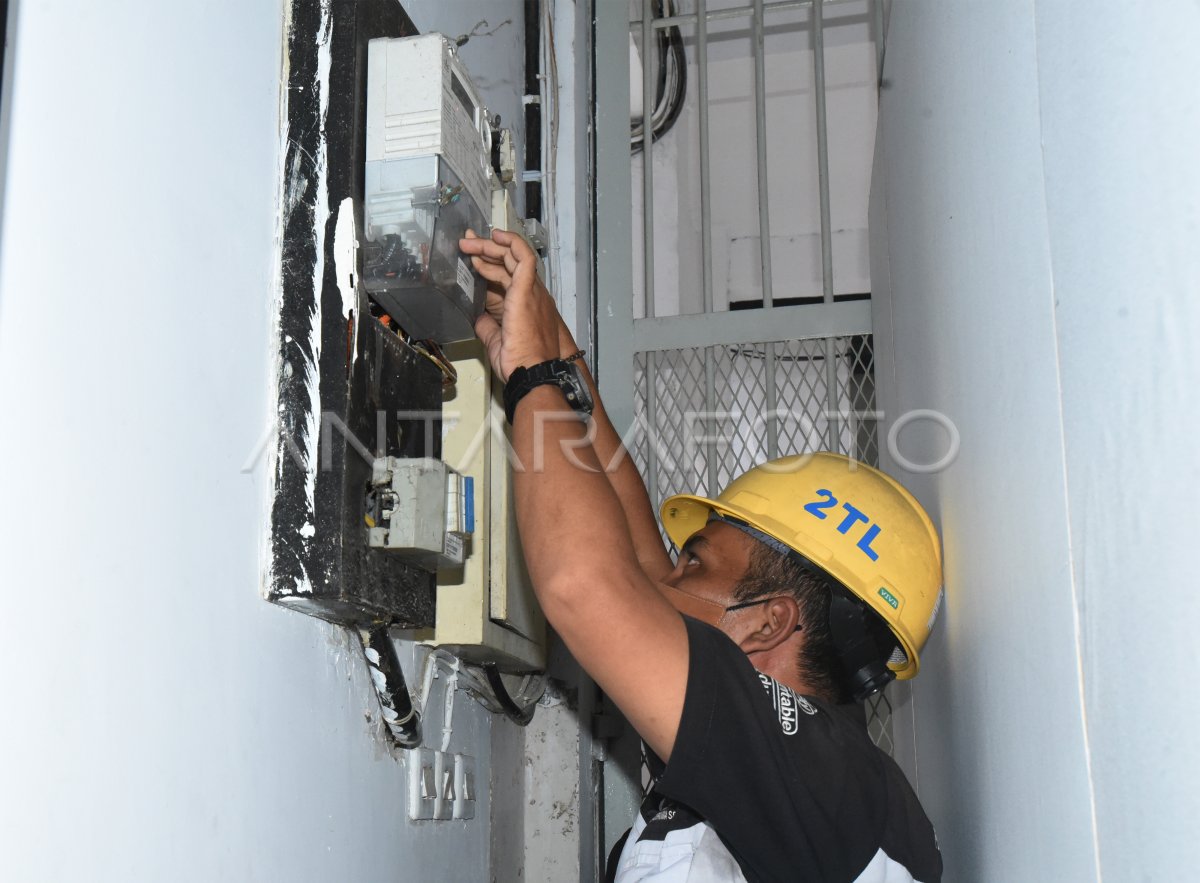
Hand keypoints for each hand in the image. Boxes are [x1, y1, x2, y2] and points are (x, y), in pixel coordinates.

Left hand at [459, 229, 562, 381]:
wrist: (531, 371)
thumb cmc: (519, 362)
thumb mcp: (495, 339)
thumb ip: (487, 324)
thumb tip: (477, 315)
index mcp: (526, 306)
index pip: (508, 277)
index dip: (490, 265)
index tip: (473, 258)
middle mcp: (533, 295)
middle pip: (510, 263)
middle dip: (487, 250)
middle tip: (466, 244)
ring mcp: (532, 291)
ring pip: (513, 257)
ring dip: (490, 246)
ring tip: (469, 242)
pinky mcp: (527, 290)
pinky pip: (523, 257)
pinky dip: (511, 243)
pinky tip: (495, 235)